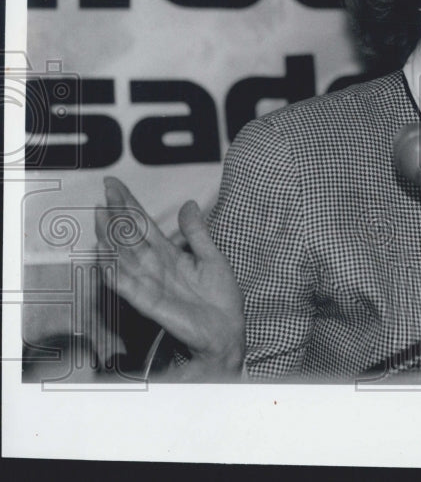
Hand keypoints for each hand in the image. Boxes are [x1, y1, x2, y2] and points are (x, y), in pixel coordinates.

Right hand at [95, 177, 245, 377]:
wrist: (228, 329)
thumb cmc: (220, 297)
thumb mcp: (212, 258)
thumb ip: (197, 233)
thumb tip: (189, 203)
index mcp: (169, 254)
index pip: (143, 224)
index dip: (128, 204)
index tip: (113, 184)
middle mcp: (154, 266)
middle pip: (129, 236)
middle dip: (116, 215)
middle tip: (103, 192)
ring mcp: (150, 283)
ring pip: (123, 257)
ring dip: (110, 239)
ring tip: (99, 217)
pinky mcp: (150, 303)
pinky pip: (128, 287)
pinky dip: (114, 274)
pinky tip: (103, 260)